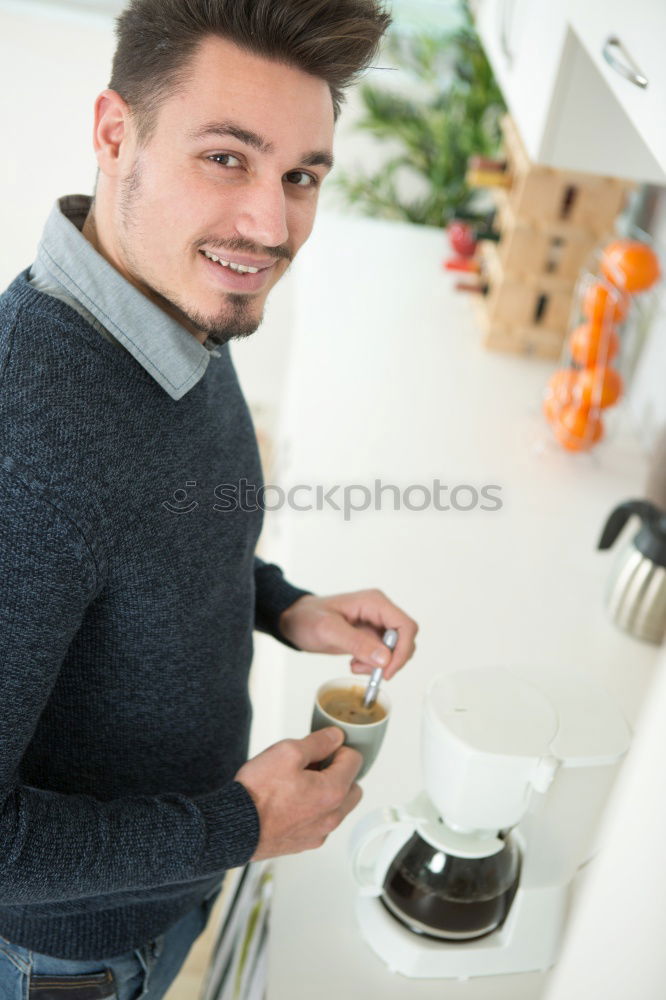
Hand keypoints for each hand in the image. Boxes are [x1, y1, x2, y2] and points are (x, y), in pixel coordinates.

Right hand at [235, 728, 362, 860]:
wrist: (233, 827)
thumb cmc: (258, 792)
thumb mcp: (287, 752)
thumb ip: (318, 742)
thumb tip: (336, 737)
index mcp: (333, 792)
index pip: (355, 761)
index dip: (338, 748)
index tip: (322, 747)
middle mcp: (331, 816)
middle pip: (353, 787)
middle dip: (339, 773)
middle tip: (313, 765)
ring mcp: (319, 833)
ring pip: (337, 807)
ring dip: (326, 793)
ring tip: (298, 784)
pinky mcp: (304, 843)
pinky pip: (320, 822)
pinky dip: (313, 811)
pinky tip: (290, 802)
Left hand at [278, 589, 417, 679]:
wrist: (295, 621)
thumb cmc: (307, 618)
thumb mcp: (328, 630)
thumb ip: (357, 643)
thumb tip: (384, 658)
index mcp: (374, 602)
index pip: (405, 626)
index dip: (402, 650)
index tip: (388, 670)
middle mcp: (379, 612)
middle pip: (404, 639)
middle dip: (391, 660)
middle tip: (371, 673)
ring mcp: (376, 624)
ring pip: (395, 650)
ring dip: (380, 664)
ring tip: (355, 666)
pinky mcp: (370, 637)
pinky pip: (383, 655)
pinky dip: (373, 665)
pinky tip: (354, 663)